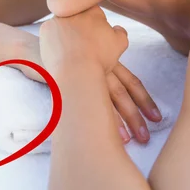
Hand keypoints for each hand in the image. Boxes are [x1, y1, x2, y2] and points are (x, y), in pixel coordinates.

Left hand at [39, 6, 128, 74]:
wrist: (76, 72)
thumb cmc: (99, 59)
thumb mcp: (120, 44)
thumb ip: (120, 32)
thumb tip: (117, 29)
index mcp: (93, 9)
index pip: (93, 10)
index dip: (94, 24)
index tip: (94, 36)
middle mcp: (74, 9)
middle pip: (76, 15)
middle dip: (79, 26)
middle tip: (82, 44)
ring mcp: (58, 17)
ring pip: (62, 23)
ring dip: (65, 32)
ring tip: (69, 50)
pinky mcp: (45, 28)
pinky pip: (49, 32)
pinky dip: (53, 40)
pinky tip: (59, 52)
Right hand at [39, 7, 159, 143]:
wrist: (31, 50)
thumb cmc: (58, 52)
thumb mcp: (82, 52)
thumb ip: (99, 63)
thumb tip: (111, 83)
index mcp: (104, 60)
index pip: (130, 80)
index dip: (144, 97)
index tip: (158, 116)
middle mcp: (98, 67)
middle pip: (124, 90)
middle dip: (140, 111)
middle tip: (154, 128)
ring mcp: (82, 75)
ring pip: (110, 98)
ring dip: (126, 119)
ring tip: (137, 139)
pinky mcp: (68, 83)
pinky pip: (89, 103)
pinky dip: (103, 119)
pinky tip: (112, 134)